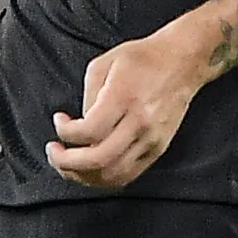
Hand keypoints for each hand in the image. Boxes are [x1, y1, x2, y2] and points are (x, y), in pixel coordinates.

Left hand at [48, 25, 210, 188]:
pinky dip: (105, 178)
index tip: (59, 122)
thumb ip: (87, 97)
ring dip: (84, 175)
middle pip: (98, 159)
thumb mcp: (104, 64)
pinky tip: (92, 169)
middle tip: (55, 152)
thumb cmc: (143, 59)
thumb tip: (78, 126)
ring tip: (69, 164)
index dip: (65, 133)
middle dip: (66, 162)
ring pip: (113, 174)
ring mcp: (152, 139)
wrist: (182, 61)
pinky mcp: (158, 149)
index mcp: (124, 97)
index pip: (89, 131)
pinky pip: (129, 175)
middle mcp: (140, 122)